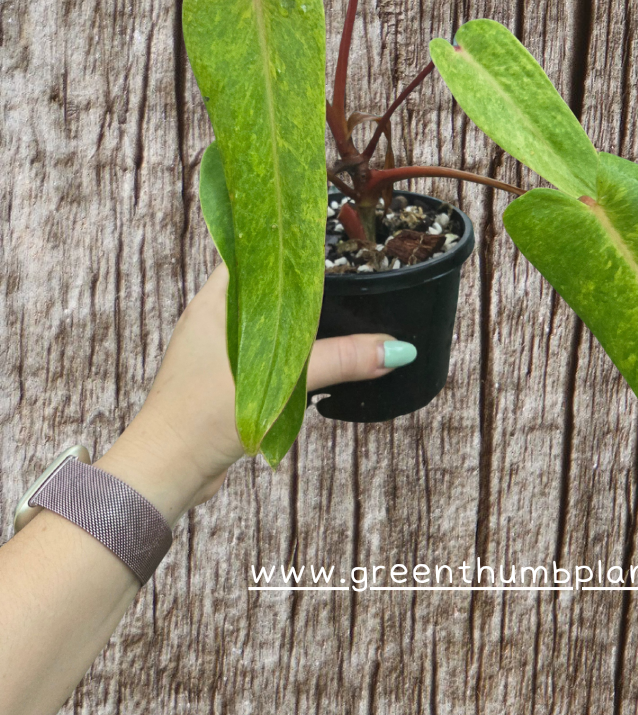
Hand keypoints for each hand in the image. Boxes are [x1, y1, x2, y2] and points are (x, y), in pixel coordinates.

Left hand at [93, 263, 409, 523]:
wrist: (164, 473)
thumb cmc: (199, 418)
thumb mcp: (275, 382)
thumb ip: (337, 361)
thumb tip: (394, 350)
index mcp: (215, 302)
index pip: (259, 253)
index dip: (295, 245)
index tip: (338, 240)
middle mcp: (217, 318)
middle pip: (273, 288)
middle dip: (313, 287)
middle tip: (358, 277)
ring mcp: (222, 349)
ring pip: (276, 324)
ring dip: (308, 324)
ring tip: (353, 313)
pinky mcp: (231, 379)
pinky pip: (273, 353)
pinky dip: (299, 353)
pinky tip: (327, 357)